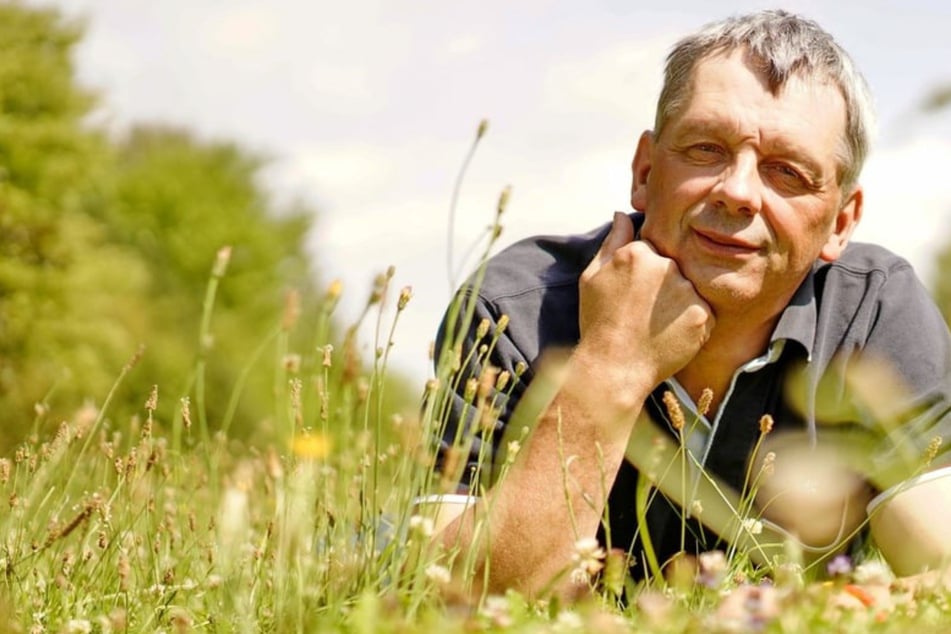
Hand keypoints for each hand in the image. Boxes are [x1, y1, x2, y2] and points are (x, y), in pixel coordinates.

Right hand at [578, 212, 713, 391]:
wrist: (613, 369)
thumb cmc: (598, 323)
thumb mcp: (592, 277)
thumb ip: (612, 242)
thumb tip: (622, 214)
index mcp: (638, 252)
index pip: (651, 252)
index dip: (641, 274)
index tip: (632, 295)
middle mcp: (666, 266)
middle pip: (672, 268)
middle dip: (660, 287)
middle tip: (642, 314)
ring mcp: (686, 290)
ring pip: (687, 290)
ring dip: (676, 304)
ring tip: (654, 327)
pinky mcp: (703, 314)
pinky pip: (702, 312)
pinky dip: (689, 323)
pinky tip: (668, 336)